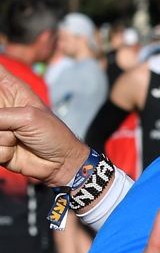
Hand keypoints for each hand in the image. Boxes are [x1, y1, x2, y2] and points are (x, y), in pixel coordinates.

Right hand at [0, 66, 90, 185]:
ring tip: (17, 139)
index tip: (4, 104)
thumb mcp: (27, 117)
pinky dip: (1, 151)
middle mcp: (0, 104)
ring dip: (2, 138)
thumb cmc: (52, 134)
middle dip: (1, 120)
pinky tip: (14, 151)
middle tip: (11, 125)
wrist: (60, 163)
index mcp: (10, 88)